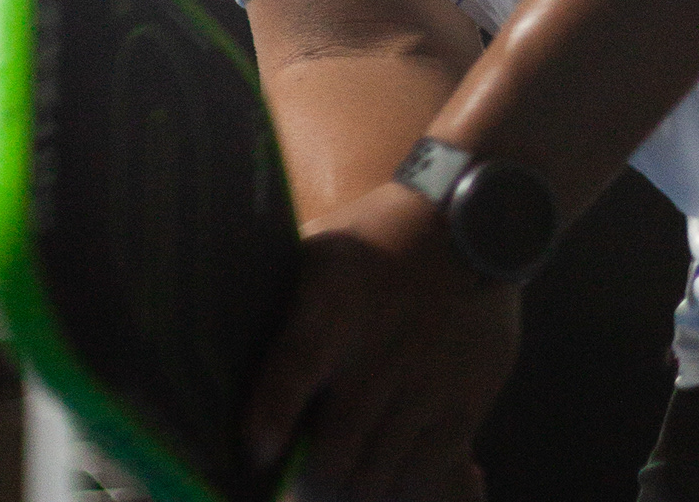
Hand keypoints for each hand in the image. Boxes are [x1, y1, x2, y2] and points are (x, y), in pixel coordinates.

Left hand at [245, 181, 519, 500]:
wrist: (471, 224)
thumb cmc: (381, 235)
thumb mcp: (324, 245)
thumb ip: (283, 294)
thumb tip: (226, 321)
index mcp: (331, 308)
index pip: (293, 369)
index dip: (271, 417)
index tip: (258, 451)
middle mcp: (376, 356)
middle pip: (334, 452)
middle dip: (307, 485)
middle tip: (296, 488)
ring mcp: (422, 387)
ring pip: (375, 478)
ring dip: (349, 492)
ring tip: (336, 487)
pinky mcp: (462, 406)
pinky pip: (421, 475)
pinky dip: (396, 487)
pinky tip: (382, 478)